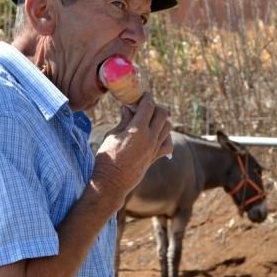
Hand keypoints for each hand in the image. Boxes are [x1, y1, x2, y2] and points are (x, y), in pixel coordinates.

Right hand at [92, 92, 172, 207]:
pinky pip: (168, 144)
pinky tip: (156, 136)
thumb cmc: (107, 158)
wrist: (112, 182)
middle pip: (163, 113)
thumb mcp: (112, 135)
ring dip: (162, 120)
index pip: (148, 105)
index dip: (146, 97)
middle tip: (145, 107)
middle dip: (155, 106)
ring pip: (168, 127)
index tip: (143, 94)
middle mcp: (150, 137)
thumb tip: (128, 108)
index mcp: (137, 129)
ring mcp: (154, 148)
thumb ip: (123, 120)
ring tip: (150, 120)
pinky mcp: (155, 157)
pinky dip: (165, 137)